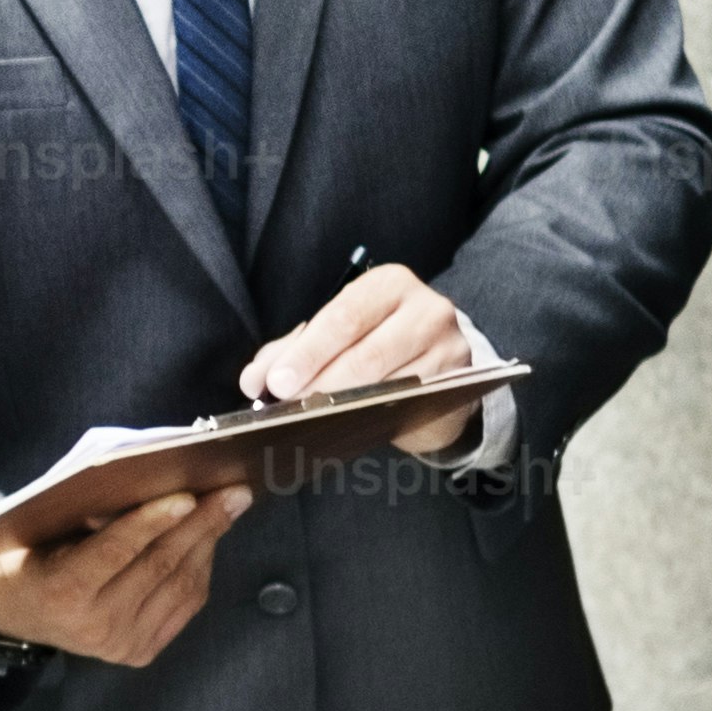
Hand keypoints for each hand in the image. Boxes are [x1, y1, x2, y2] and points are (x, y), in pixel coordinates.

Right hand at [0, 482, 252, 669]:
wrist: (10, 612)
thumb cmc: (27, 551)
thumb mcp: (45, 524)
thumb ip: (92, 505)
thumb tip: (154, 476)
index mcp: (62, 592)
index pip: (115, 551)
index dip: (152, 521)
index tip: (187, 494)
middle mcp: (95, 626)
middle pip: (159, 566)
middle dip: (202, 524)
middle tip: (234, 492)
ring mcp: (121, 644)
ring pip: (181, 584)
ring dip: (208, 541)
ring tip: (228, 507)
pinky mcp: (140, 652)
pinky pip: (185, 603)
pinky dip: (201, 566)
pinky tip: (207, 538)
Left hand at [242, 262, 478, 453]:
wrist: (437, 375)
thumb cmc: (377, 348)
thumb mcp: (334, 338)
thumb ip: (291, 352)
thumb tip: (253, 380)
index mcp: (387, 284)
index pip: (343, 317)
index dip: (307, 353)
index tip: (276, 383)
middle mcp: (425, 307)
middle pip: (366, 352)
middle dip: (321, 383)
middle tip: (288, 407)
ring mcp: (448, 345)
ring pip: (389, 383)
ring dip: (344, 405)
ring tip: (309, 419)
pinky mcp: (458, 382)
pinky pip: (411, 402)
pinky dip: (374, 415)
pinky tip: (347, 426)